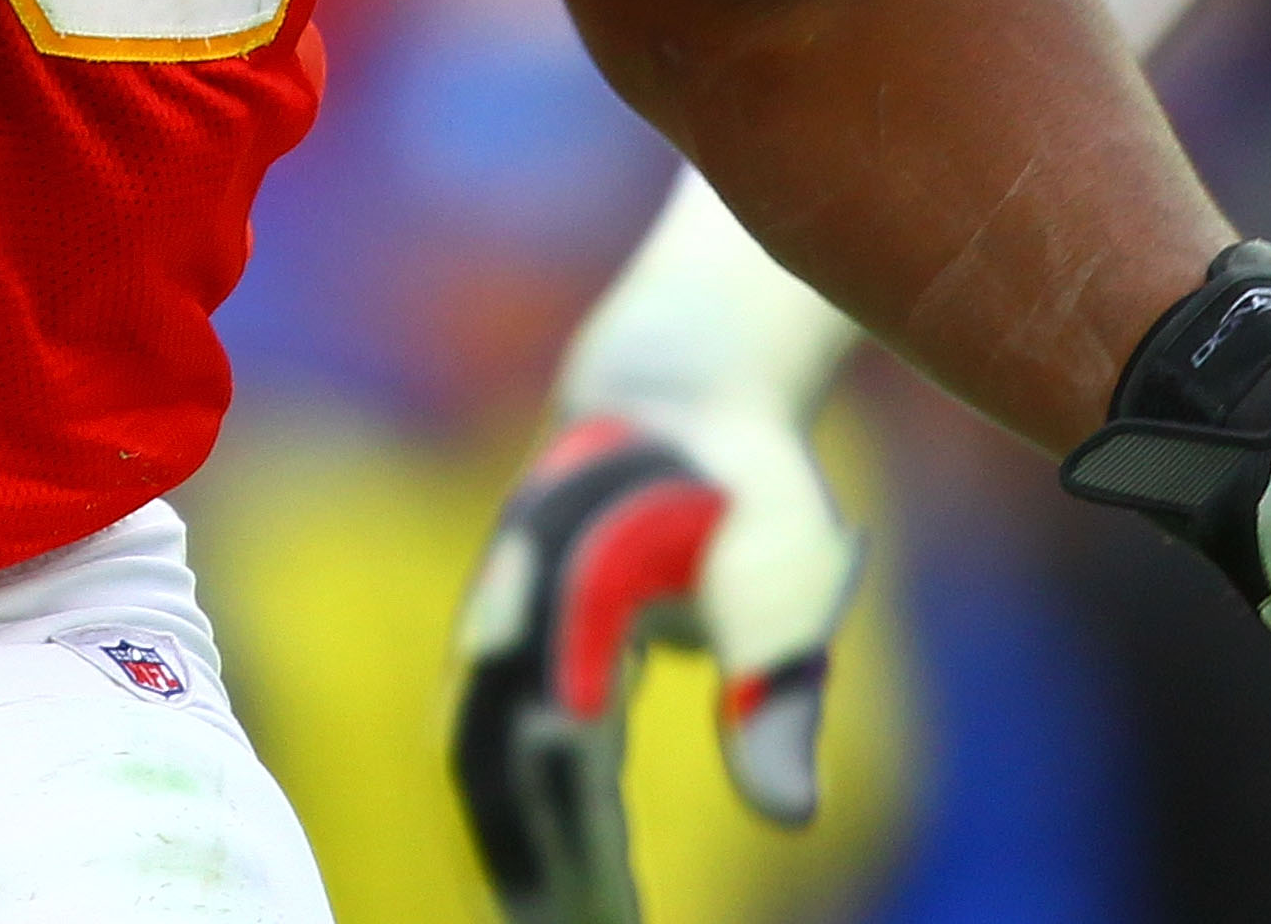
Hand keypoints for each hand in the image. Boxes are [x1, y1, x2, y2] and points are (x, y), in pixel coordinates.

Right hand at [449, 182, 867, 923]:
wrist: (675, 394)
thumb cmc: (746, 493)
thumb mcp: (785, 583)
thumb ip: (775, 700)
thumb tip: (790, 822)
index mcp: (574, 600)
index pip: (566, 762)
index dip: (586, 859)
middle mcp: (514, 618)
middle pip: (500, 782)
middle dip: (537, 880)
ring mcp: (495, 631)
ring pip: (480, 772)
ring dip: (512, 858)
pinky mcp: (501, 646)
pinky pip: (490, 750)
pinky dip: (512, 819)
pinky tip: (558, 877)